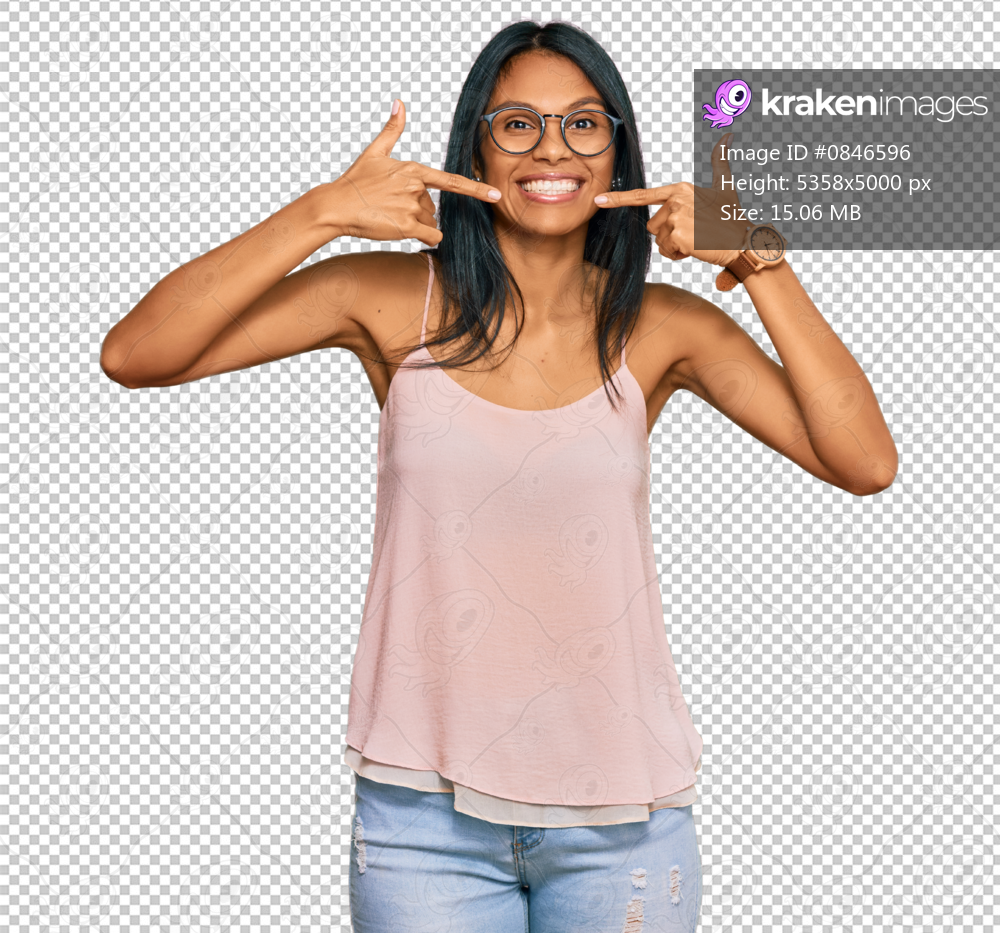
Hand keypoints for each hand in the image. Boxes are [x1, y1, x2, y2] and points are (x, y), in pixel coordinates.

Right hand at [321, 100, 502, 246]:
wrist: (336, 206)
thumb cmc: (355, 181)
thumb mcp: (374, 152)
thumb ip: (392, 130)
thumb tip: (400, 103)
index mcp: (413, 170)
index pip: (451, 181)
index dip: (475, 189)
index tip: (495, 195)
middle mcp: (416, 187)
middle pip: (433, 206)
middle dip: (417, 210)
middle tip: (391, 207)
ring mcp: (411, 207)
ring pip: (430, 221)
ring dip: (416, 223)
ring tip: (390, 216)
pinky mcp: (406, 226)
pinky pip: (431, 236)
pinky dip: (425, 238)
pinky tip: (404, 232)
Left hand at [594, 133, 749, 266]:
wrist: (743, 241)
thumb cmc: (732, 217)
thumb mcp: (725, 187)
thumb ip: (721, 162)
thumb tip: (727, 136)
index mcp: (680, 189)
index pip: (644, 195)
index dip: (618, 198)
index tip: (598, 200)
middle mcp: (675, 200)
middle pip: (653, 226)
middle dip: (669, 234)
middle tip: (695, 233)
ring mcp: (676, 217)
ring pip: (659, 240)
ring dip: (674, 246)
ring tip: (697, 240)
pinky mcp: (678, 234)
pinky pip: (666, 252)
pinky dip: (679, 255)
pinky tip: (696, 248)